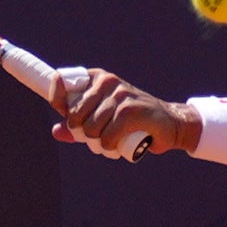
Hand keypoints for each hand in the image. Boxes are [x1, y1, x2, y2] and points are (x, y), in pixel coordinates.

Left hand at [50, 63, 194, 158]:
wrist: (170, 123)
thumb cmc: (132, 121)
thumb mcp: (102, 119)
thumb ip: (78, 124)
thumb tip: (56, 131)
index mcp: (97, 78)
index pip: (63, 84)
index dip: (59, 104)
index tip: (69, 119)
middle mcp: (107, 82)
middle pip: (74, 115)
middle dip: (82, 133)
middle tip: (97, 137)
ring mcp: (119, 95)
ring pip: (89, 129)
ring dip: (97, 144)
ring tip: (110, 142)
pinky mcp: (130, 111)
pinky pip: (106, 138)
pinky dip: (109, 148)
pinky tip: (119, 146)